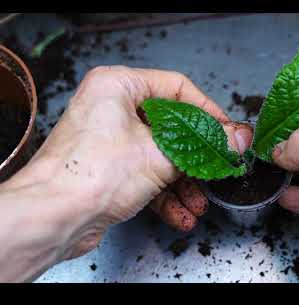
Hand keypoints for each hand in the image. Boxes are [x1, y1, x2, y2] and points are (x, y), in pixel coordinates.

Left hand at [9, 66, 251, 259]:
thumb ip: (205, 145)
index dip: (207, 111)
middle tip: (218, 167)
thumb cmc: (92, 174)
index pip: (177, 88)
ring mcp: (108, 139)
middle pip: (170, 126)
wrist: (52, 218)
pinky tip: (181, 214)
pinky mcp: (107, 167)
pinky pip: (144, 174)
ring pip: (159, 154)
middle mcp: (111, 108)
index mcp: (118, 86)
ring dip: (182, 182)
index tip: (227, 131)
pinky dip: (163, 194)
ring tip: (199, 203)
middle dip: (196, 156)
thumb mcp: (162, 156)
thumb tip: (239, 138)